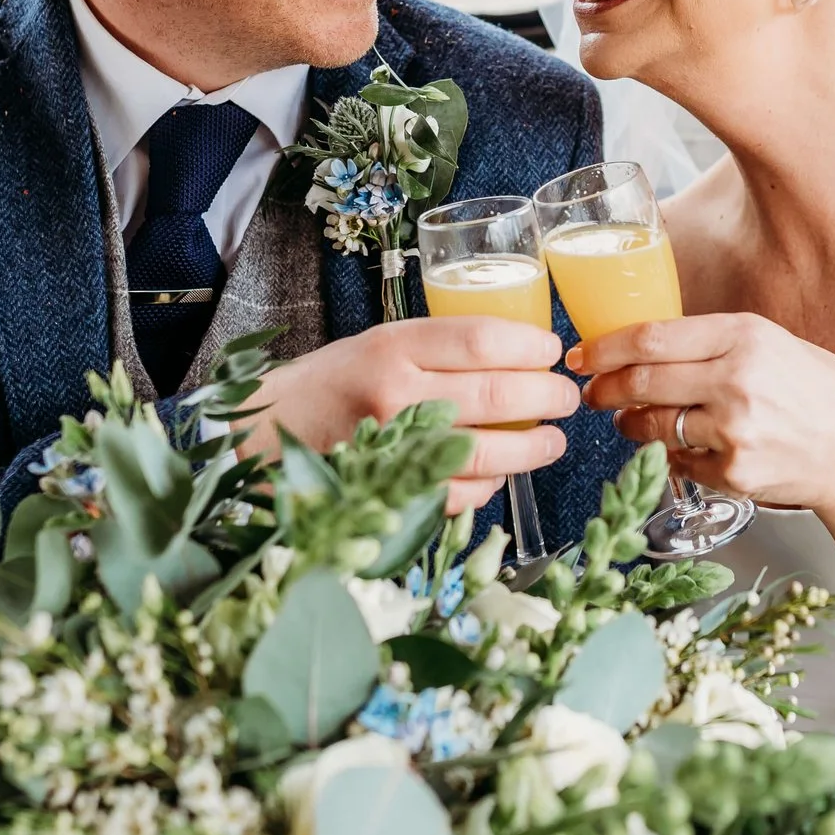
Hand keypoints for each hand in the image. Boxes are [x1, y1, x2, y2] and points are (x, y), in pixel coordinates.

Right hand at [250, 317, 578, 513]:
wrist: (269, 431)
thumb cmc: (335, 382)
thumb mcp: (381, 343)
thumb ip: (440, 347)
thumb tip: (522, 352)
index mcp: (393, 346)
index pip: (482, 339)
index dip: (530, 346)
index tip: (552, 350)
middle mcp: (394, 395)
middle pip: (496, 395)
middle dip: (547, 397)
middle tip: (565, 398)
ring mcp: (394, 450)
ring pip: (487, 453)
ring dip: (533, 448)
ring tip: (552, 440)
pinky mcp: (392, 494)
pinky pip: (460, 494)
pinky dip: (490, 486)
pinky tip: (502, 473)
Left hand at [569, 313, 834, 523]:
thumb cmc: (820, 395)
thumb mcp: (772, 345)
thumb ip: (713, 344)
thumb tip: (643, 348)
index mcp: (744, 336)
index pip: (650, 337)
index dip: (604, 348)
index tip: (582, 355)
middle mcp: (736, 380)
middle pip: (641, 381)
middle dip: (605, 388)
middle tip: (591, 392)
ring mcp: (734, 431)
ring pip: (652, 425)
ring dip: (629, 424)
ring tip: (631, 420)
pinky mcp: (734, 473)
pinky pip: (679, 462)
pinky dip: (672, 455)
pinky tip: (688, 448)